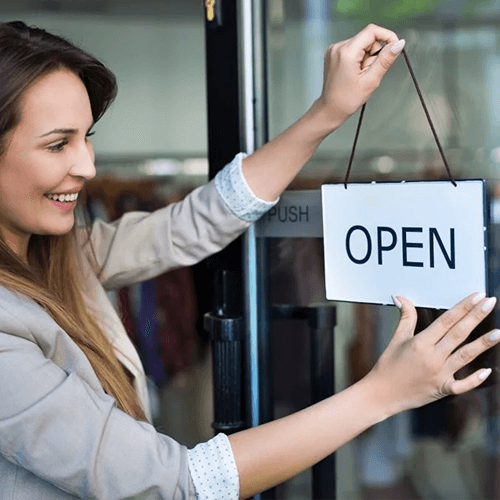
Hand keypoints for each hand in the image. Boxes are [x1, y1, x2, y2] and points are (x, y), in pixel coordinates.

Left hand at [318, 24, 404, 125]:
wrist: (330, 109)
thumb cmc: (348, 99)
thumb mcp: (371, 80)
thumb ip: (385, 60)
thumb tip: (399, 43)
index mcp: (346, 52)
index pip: (372, 31)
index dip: (387, 36)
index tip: (394, 47)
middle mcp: (338, 47)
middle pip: (367, 38)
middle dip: (373, 53)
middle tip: (368, 72)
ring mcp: (333, 50)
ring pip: (361, 43)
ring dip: (366, 57)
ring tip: (360, 74)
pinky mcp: (333, 53)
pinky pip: (353, 48)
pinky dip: (358, 58)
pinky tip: (353, 72)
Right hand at [365, 293, 498, 416]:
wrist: (382, 394)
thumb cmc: (388, 365)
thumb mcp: (396, 339)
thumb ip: (405, 317)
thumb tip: (400, 298)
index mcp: (420, 343)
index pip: (446, 320)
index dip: (462, 307)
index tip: (476, 296)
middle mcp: (432, 357)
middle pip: (458, 333)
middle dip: (476, 316)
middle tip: (490, 302)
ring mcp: (439, 374)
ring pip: (465, 356)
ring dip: (483, 344)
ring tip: (498, 332)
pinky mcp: (442, 389)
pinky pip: (462, 385)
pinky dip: (475, 379)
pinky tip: (488, 371)